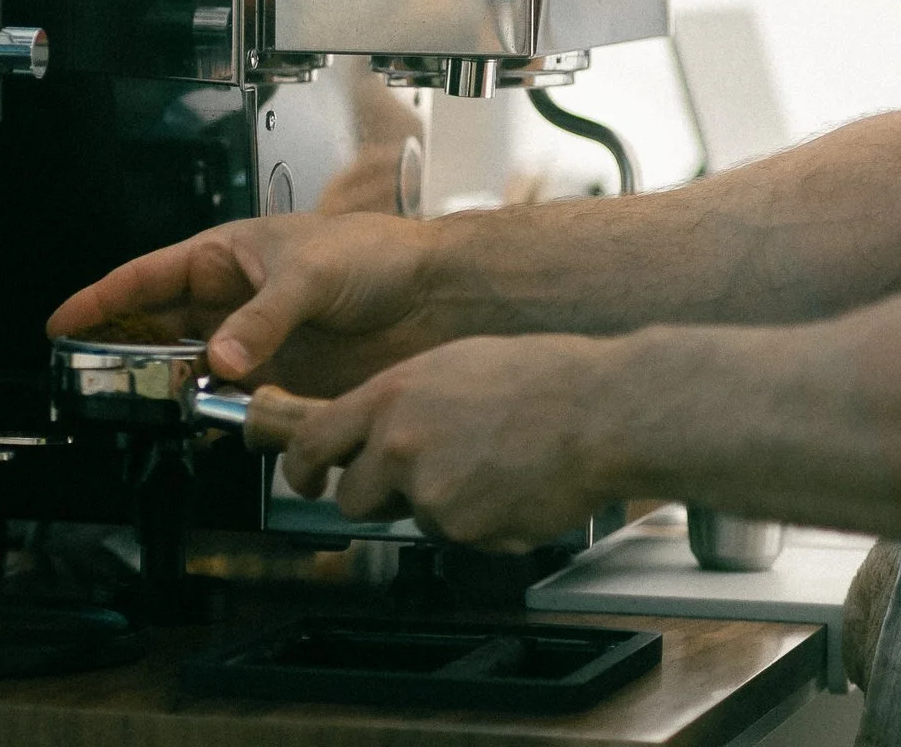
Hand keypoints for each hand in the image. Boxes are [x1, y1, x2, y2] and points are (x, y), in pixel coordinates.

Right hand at [46, 212, 443, 392]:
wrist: (435, 293)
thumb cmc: (377, 254)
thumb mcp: (309, 274)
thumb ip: (261, 319)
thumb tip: (219, 357)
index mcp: (227, 255)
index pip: (148, 277)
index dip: (102, 300)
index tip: (61, 323)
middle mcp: (234, 299)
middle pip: (159, 328)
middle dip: (123, 351)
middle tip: (90, 377)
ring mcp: (256, 340)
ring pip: (191, 368)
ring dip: (168, 386)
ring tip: (142, 404)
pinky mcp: (283, 377)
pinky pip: (233, 400)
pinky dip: (214, 413)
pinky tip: (202, 423)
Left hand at [282, 334, 625, 552]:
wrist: (599, 413)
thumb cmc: (540, 378)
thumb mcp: (451, 364)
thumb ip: (401, 400)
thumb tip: (375, 426)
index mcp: (390, 397)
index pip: (312, 442)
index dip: (301, 468)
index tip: (304, 480)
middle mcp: (399, 445)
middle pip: (351, 497)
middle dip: (376, 495)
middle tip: (419, 477)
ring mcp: (430, 493)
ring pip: (411, 519)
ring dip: (438, 506)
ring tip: (488, 466)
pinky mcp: (465, 530)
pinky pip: (457, 536)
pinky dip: (479, 522)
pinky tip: (512, 486)